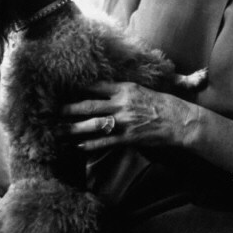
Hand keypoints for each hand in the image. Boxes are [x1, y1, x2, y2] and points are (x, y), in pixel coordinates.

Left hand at [59, 80, 197, 151]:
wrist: (179, 120)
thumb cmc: (162, 103)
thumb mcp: (142, 90)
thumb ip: (123, 90)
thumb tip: (106, 90)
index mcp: (125, 88)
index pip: (97, 86)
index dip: (79, 88)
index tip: (65, 89)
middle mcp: (122, 103)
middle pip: (89, 105)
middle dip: (69, 108)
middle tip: (53, 110)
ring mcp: (124, 121)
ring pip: (94, 124)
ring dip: (75, 128)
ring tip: (59, 131)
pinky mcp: (128, 137)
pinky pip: (105, 141)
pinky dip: (91, 144)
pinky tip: (78, 146)